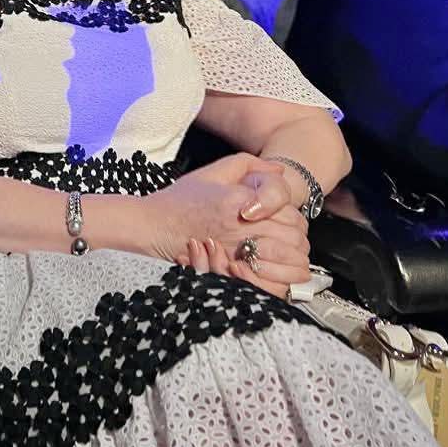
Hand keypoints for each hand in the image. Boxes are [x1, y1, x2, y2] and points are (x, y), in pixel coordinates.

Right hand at [144, 153, 309, 296]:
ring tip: (282, 252)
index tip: (279, 213)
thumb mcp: (211, 172)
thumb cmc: (177, 203)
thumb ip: (247, 165)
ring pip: (290, 258)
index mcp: (239, 200)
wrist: (152, 227)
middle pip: (294, 234)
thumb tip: (278, 170)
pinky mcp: (232, 272)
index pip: (287, 207)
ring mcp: (238, 253)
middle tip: (283, 233)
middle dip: (295, 234)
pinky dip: (281, 278)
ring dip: (292, 256)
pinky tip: (273, 270)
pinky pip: (274, 282)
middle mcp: (241, 227)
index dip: (290, 211)